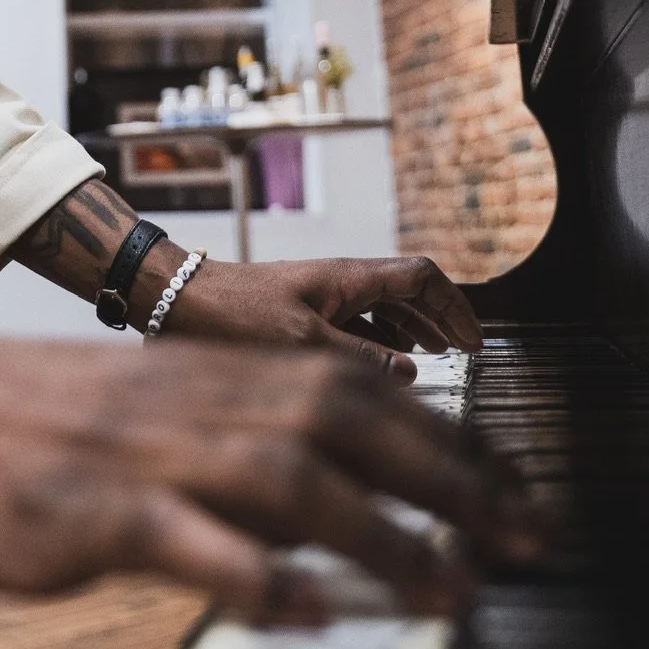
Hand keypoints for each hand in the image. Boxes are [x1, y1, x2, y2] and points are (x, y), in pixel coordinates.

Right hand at [0, 327, 538, 620]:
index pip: (348, 387)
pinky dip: (250, 576)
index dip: (443, 436)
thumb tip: (303, 530)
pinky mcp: (75, 510)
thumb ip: (208, 454)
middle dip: (450, 478)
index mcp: (192, 377)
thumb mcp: (119, 420)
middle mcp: (179, 402)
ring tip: (447, 588)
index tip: (508, 490)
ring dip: (382, 532)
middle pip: (344, 417)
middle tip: (522, 538)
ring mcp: (131, 453)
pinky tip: (300, 613)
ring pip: (285, 470)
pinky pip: (181, 537)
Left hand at [156, 253, 482, 381]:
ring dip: (410, 332)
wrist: (174, 301)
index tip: (474, 340)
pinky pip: (354, 325)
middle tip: (464, 352)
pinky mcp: (300, 316)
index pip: (421, 275)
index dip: (455, 305)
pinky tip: (376, 368)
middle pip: (407, 292)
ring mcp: (320, 298)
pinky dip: (377, 344)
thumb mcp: (302, 343)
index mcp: (347, 278)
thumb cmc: (229, 315)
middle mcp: (339, 283)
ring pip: (381, 309)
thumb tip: (410, 373)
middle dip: (439, 319)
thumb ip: (360, 359)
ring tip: (431, 359)